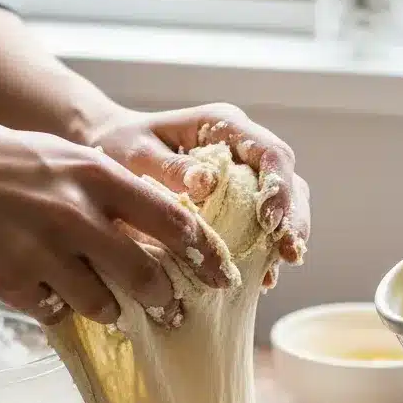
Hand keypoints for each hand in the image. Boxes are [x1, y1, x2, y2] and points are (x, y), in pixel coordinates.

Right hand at [0, 118, 233, 325]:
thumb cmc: (0, 161)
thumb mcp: (63, 158)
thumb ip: (108, 192)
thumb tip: (155, 230)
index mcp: (94, 176)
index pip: (170, 221)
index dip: (203, 254)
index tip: (222, 275)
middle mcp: (74, 215)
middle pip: (145, 277)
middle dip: (163, 299)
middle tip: (169, 309)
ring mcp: (42, 253)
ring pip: (103, 306)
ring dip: (109, 310)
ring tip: (104, 303)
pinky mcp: (11, 283)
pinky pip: (54, 312)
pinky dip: (57, 308)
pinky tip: (46, 291)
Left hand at [88, 103, 310, 286]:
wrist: (109, 151)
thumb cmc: (120, 146)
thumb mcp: (137, 153)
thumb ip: (171, 167)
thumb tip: (207, 183)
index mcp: (224, 125)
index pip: (270, 152)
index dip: (278, 188)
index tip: (269, 221)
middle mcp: (242, 147)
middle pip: (289, 179)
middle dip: (293, 217)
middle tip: (289, 252)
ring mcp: (244, 175)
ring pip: (285, 202)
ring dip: (286, 235)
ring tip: (280, 267)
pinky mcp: (238, 202)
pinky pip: (264, 225)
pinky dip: (267, 250)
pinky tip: (263, 276)